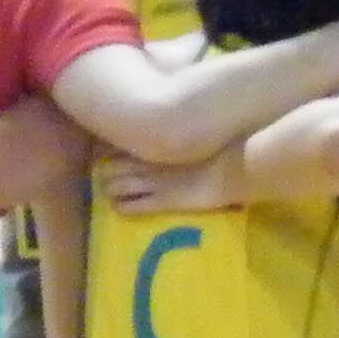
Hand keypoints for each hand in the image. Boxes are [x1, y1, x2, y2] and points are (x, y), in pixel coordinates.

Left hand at [106, 150, 245, 213]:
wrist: (232, 169)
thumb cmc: (220, 149)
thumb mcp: (192, 136)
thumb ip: (176, 136)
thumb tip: (168, 129)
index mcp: (155, 142)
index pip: (118, 146)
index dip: (111, 153)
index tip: (112, 155)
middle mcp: (147, 162)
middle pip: (109, 167)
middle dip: (106, 173)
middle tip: (110, 178)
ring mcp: (152, 183)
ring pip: (114, 187)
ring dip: (110, 191)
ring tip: (114, 195)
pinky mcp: (161, 202)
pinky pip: (131, 207)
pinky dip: (123, 208)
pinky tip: (122, 208)